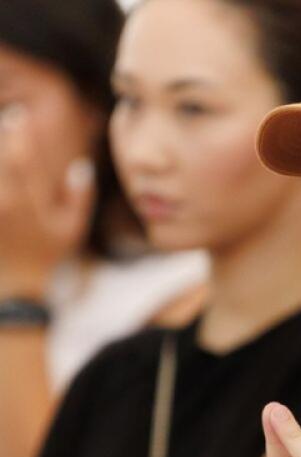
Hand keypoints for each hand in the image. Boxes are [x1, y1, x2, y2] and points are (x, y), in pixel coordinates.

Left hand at [0, 105, 94, 298]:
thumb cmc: (47, 255)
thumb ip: (81, 198)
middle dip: (1, 136)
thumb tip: (82, 166)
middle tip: (5, 120)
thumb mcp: (73, 230)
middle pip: (0, 159)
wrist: (18, 285)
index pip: (23, 159)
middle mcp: (7, 203)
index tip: (20, 116)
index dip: (21, 133)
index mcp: (32, 203)